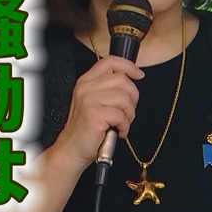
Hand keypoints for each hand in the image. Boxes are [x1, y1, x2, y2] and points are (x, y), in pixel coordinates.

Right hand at [51, 55, 143, 171]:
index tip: (138, 75)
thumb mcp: (93, 101)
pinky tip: (118, 131)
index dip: (128, 66)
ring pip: (124, 98)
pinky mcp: (95, 114)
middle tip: (127, 111)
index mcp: (86, 81)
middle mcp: (86, 88)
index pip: (110, 62)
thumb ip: (108, 88)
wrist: (72, 149)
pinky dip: (125, 126)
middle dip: (132, 97)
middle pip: (122, 79)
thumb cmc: (86, 128)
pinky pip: (121, 115)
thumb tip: (131, 79)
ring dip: (129, 114)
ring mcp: (89, 100)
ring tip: (121, 123)